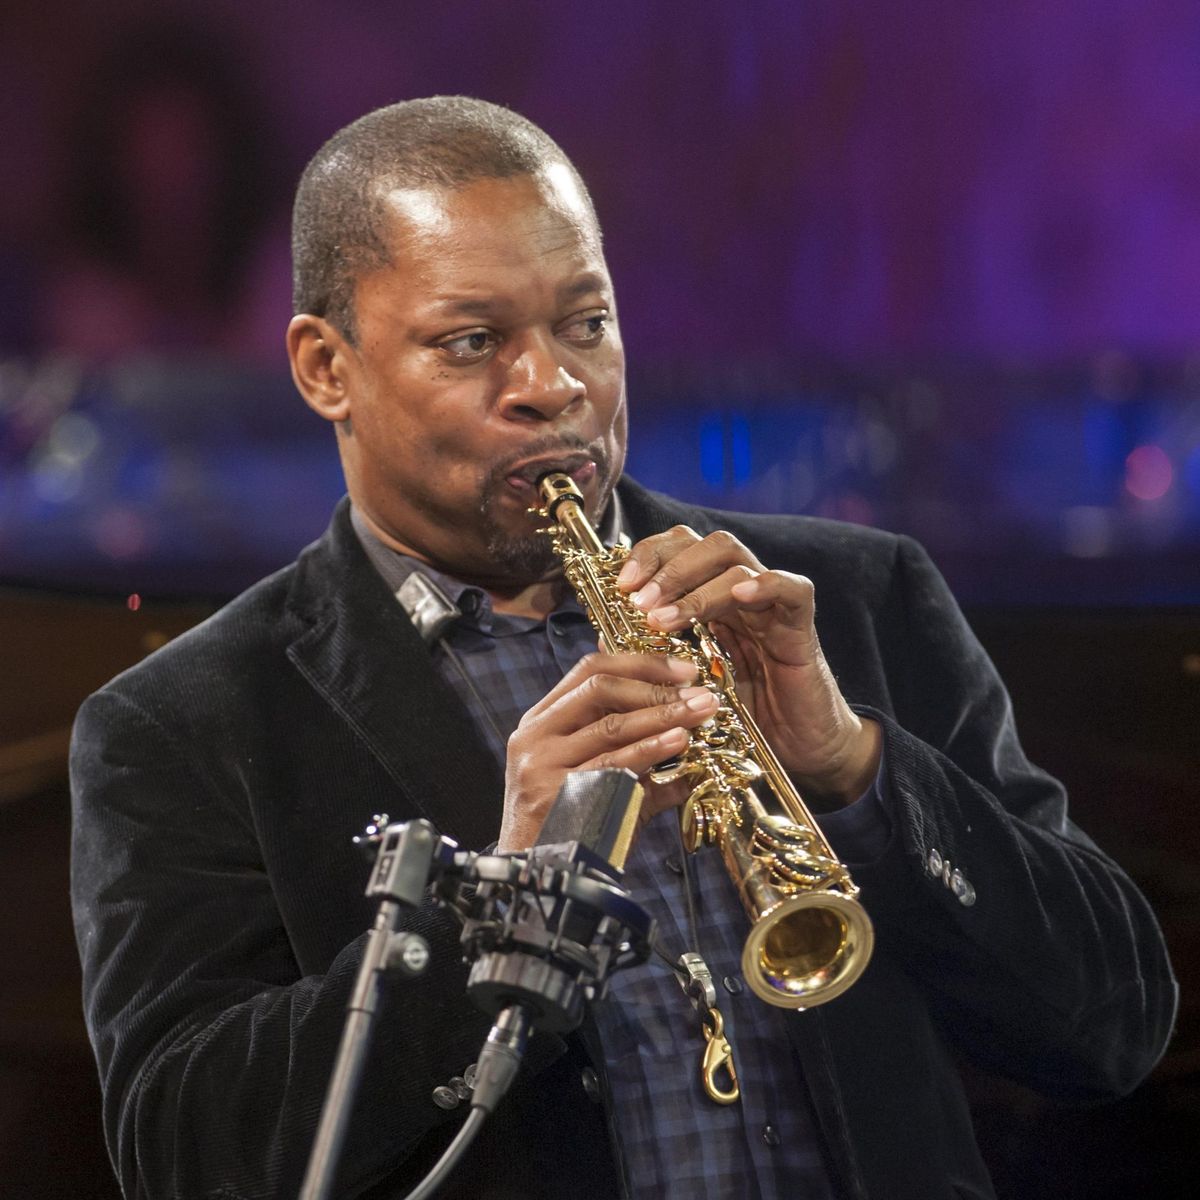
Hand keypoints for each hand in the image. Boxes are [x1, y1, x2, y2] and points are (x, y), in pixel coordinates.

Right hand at [498, 652, 720, 851]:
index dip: (640, 663)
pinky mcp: (552, 792)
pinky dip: (648, 749)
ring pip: (608, 724)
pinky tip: (677, 742)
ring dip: (661, 715)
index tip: (683, 671)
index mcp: (542, 720)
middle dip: (655, 685)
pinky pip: (609, 763)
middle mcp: (534, 734)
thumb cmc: (570, 825)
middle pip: (598, 687)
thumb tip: (689, 731)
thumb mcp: (597, 776)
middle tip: (698, 691)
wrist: (536, 879)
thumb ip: (635, 750)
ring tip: (698, 713)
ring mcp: (539, 762)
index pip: (590, 670)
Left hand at [615, 527, 880, 807]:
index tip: (622, 587)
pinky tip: (738, 597)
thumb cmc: (742, 720)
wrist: (799, 753)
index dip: (648, 556)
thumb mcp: (685, 686)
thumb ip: (650, 657)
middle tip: (638, 601)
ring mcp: (771, 606)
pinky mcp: (802, 627)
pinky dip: (764, 584)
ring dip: (694, 586)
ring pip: (737, 560)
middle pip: (706, 543)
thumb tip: (602, 636)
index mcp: (710, 601)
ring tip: (664, 620)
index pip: (679, 549)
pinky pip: (791, 588)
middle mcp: (740, 594)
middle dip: (666, 566)